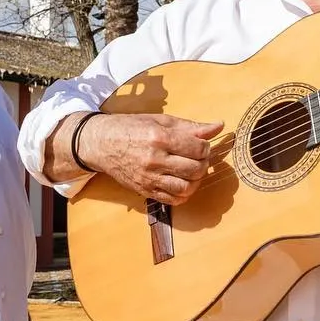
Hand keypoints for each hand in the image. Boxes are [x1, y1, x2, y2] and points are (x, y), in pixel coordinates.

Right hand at [79, 113, 222, 204]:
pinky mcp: (145, 190)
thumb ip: (190, 126)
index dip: (206, 147)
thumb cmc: (130, 128)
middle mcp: (155, 160)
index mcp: (160, 138)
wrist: (101, 144)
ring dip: (196, 181)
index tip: (201, 145)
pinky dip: (183, 194)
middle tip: (199, 157)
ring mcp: (149, 178)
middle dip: (203, 163)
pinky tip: (182, 182)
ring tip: (192, 170)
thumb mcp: (160, 121)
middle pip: (195, 169)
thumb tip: (218, 126)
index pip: (198, 148)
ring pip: (186, 188)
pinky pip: (172, 200)